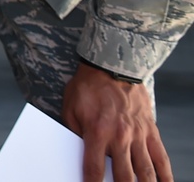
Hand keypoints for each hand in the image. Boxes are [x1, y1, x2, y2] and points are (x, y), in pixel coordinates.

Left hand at [63, 63, 172, 181]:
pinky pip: (161, 158)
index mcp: (97, 132)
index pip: (94, 169)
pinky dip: (165, 176)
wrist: (112, 66)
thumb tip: (76, 153)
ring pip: (145, 172)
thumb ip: (73, 133)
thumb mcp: (70, 108)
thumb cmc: (88, 87)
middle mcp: (120, 136)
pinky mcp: (151, 131)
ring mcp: (138, 135)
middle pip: (124, 177)